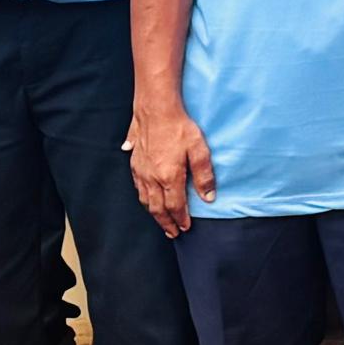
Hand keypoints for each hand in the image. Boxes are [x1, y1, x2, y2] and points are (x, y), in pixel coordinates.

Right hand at [129, 104, 213, 236]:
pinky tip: (148, 200)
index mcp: (169, 177)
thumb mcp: (200, 150)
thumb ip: (204, 176)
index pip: (175, 206)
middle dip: (166, 223)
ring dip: (154, 213)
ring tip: (161, 222)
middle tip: (172, 233)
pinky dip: (144, 199)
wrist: (156, 111)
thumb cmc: (180, 128)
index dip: (181, 219)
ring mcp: (140, 172)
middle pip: (157, 208)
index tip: (186, 228)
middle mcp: (151, 178)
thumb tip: (209, 198)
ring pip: (145, 200)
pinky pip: (138, 188)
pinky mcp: (134, 164)